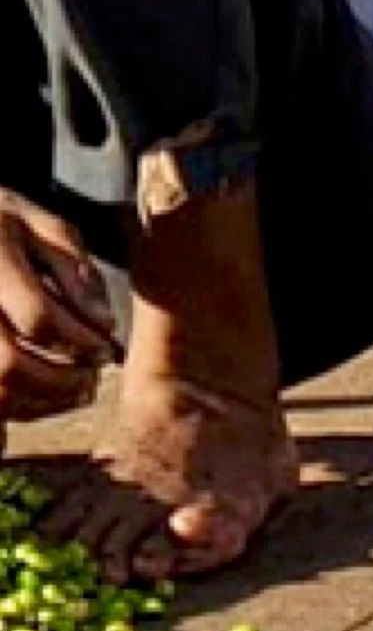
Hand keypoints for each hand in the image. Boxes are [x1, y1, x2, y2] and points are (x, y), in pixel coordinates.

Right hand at [0, 194, 117, 420]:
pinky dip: (26, 406)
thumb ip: (72, 265)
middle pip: (9, 364)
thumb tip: (103, 322)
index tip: (105, 348)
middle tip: (92, 376)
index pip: (37, 318)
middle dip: (61, 379)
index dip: (80, 341)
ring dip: (44, 399)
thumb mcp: (36, 224)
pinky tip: (51, 392)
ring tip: (78, 387)